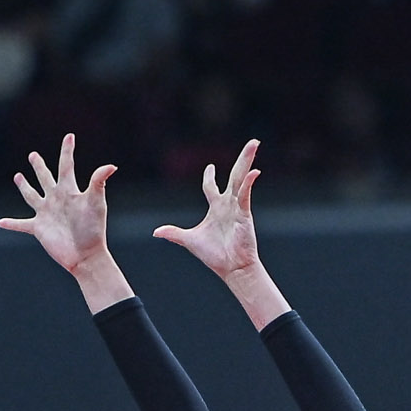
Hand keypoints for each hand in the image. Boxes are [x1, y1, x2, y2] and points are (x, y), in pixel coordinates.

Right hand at [0, 133, 116, 273]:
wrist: (85, 254)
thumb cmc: (93, 228)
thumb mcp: (96, 203)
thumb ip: (98, 182)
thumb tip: (111, 166)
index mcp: (69, 190)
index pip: (66, 166)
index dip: (67, 151)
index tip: (69, 136)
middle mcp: (56, 199)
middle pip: (45, 177)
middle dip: (39, 166)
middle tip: (33, 155)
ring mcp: (46, 213)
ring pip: (31, 196)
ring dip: (24, 186)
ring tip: (18, 176)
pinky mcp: (39, 228)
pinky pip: (22, 224)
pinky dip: (11, 224)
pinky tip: (1, 222)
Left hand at [154, 138, 263, 279]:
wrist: (230, 268)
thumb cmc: (214, 255)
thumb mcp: (189, 240)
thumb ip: (174, 233)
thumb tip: (156, 232)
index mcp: (216, 208)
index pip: (211, 187)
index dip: (209, 177)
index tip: (210, 167)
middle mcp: (228, 204)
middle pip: (234, 175)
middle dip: (243, 158)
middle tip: (252, 142)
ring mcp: (238, 208)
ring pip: (242, 179)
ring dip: (248, 161)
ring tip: (254, 144)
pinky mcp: (245, 215)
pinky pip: (246, 196)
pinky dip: (249, 184)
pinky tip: (254, 173)